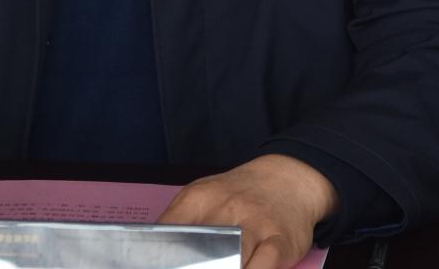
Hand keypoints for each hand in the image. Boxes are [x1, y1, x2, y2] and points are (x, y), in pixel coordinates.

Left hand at [157, 154, 337, 268]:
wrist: (286, 178)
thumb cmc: (239, 194)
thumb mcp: (203, 197)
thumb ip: (178, 222)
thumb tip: (152, 255)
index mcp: (200, 198)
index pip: (170, 231)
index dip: (163, 257)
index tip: (159, 266)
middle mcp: (228, 208)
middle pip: (201, 251)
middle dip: (196, 266)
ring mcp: (256, 224)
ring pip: (233, 259)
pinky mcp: (281, 241)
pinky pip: (264, 265)